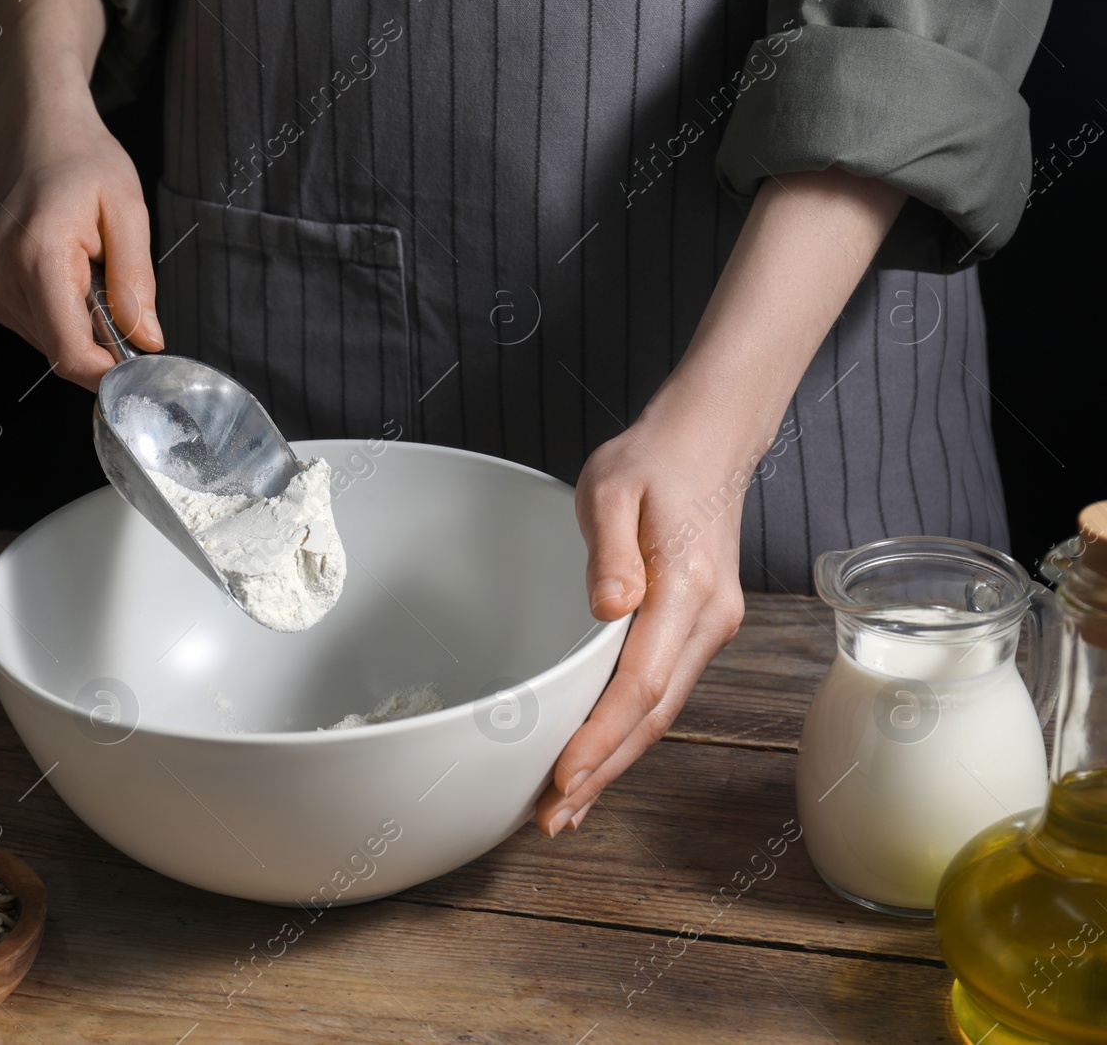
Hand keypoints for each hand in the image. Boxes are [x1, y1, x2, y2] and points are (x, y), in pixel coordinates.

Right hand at [0, 0, 161, 390]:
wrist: (32, 129)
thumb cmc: (81, 159)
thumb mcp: (127, 211)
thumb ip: (136, 283)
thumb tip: (147, 341)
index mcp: (38, 256)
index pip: (70, 352)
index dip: (108, 374)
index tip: (140, 369)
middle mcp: (0, 275)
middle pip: (59, 353)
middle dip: (100, 347)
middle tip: (124, 306)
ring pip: (46, 343)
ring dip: (79, 328)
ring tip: (91, 276)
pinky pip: (33, 326)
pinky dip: (60, 315)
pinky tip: (70, 277)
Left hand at [534, 417, 747, 835]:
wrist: (706, 441)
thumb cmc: (652, 461)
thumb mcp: (612, 488)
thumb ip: (609, 550)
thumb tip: (610, 608)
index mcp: (686, 590)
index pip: (640, 684)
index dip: (600, 737)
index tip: (562, 776)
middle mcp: (707, 620)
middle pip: (652, 715)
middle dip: (602, 771)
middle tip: (551, 818)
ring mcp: (708, 628)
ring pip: (659, 712)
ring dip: (613, 761)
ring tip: (566, 808)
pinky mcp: (697, 628)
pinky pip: (660, 692)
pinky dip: (627, 732)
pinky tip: (597, 758)